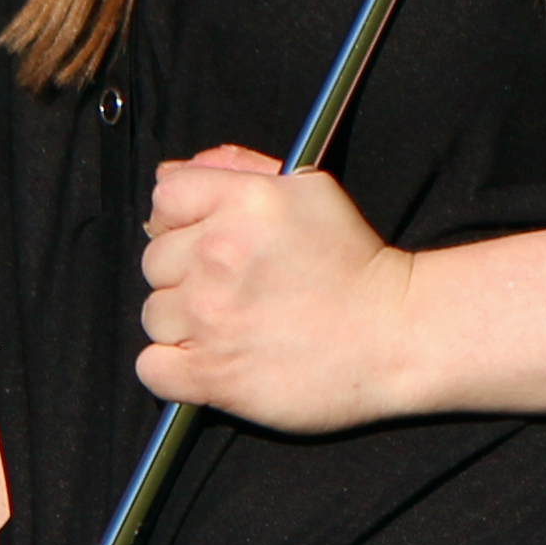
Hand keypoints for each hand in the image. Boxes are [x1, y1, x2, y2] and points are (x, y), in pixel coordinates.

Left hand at [137, 146, 415, 431]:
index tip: (208, 238)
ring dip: (182, 321)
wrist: (394, 335)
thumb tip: (173, 171)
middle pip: (154, 260)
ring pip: (153, 314)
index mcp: (243, 203)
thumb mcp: (308, 190)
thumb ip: (238, 170)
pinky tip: (206, 358)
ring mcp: (211, 318)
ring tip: (228, 324)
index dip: (182, 218)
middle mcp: (218, 256)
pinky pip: (151, 368)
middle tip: (231, 286)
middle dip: (185, 272)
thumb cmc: (354, 262)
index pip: (165, 197)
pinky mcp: (213, 374)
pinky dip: (171, 368)